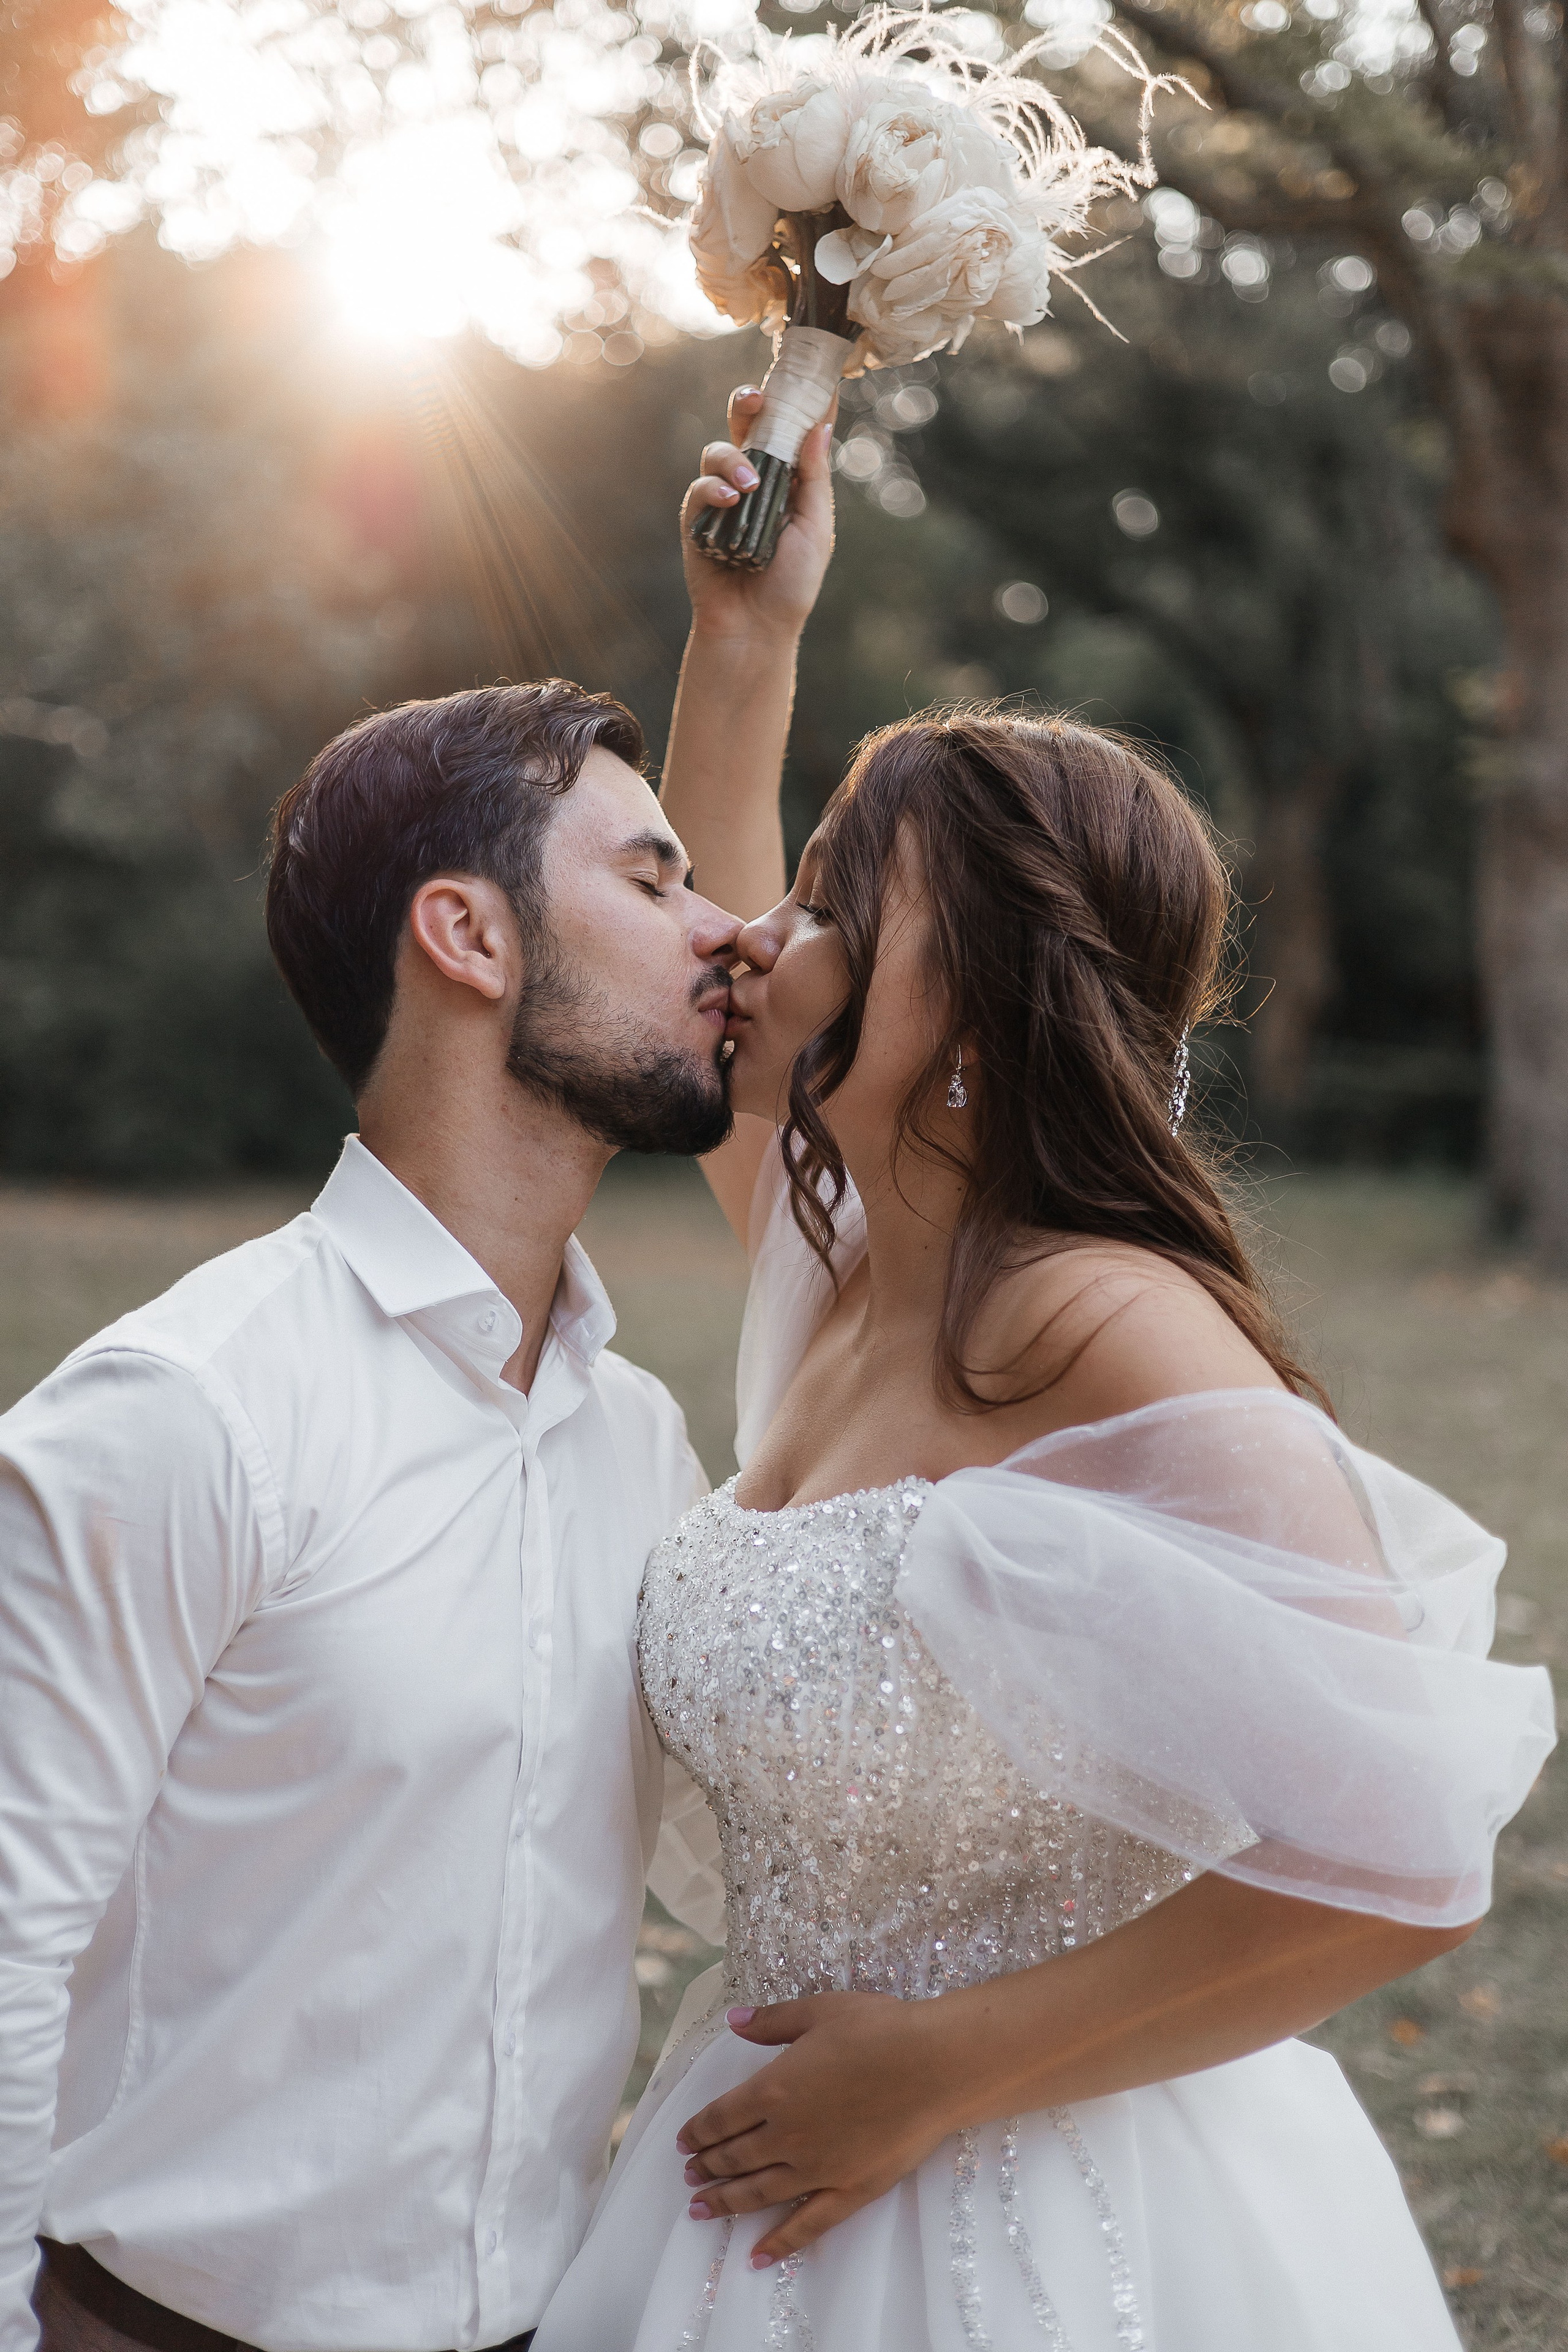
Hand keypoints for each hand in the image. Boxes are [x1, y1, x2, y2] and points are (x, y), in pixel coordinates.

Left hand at [675, 1992, 960, 2267]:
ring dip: (725, 2203)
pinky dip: (778, 2244)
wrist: (933, 2065)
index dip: (697, 2131)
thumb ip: (772, 2021)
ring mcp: (816, 2169)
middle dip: (706, 2167)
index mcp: (772, 2090)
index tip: (684, 2141)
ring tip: (701, 2210)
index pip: (721, 2118)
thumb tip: (732, 2021)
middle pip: (733, 2158)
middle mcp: (786, 2136)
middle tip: (690, 2175)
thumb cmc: (878, 2029)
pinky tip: (757, 2256)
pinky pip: (806, 2226)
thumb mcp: (819, 2010)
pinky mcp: (848, 2191)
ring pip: (757, 2194)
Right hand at [680, 385, 836, 644]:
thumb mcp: (815, 526)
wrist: (756, 628)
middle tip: (757, 398)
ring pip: (717, 451)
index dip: (794, 400)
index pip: (787, 429)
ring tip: (748, 486)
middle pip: (744, 426)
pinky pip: (698, 488)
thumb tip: (821, 425)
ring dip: (732, 460)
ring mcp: (722, 497)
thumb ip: (814, 477)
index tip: (808, 373)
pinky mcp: (696, 519)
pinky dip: (711, 488)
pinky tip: (728, 500)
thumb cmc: (791, 584)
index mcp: (785, 479)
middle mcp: (752, 480)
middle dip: (747, 403)